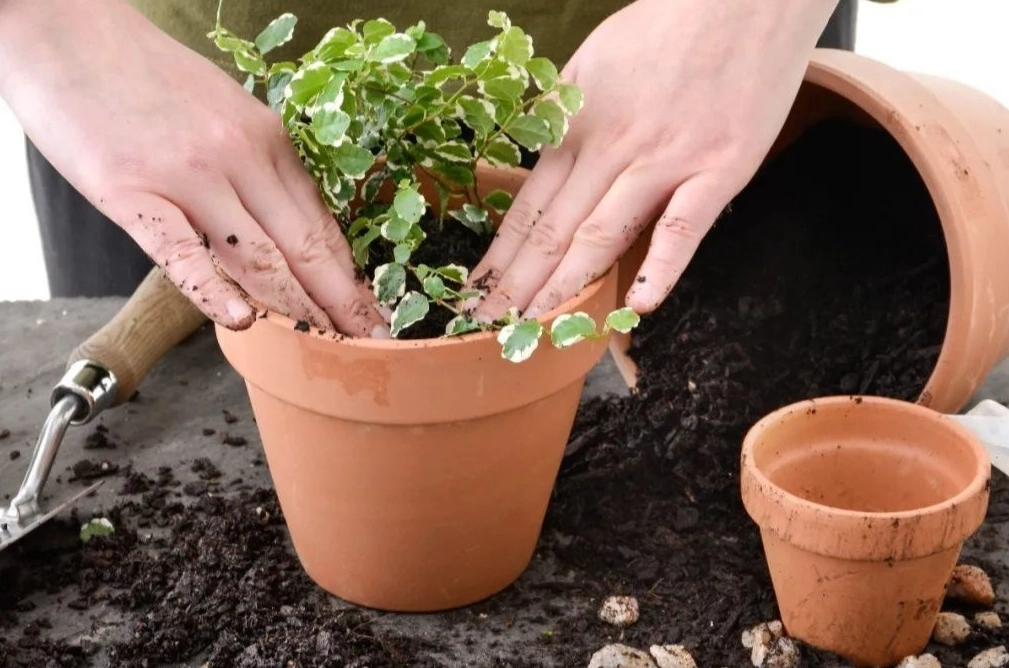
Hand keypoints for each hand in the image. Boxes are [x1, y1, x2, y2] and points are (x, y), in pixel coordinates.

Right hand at [0, 0, 387, 335]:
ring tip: (327, 350)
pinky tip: (240, 321)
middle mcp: (240, 157)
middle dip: (341, 305)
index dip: (349, 277)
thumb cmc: (144, 75)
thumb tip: (284, 226)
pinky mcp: (132, 192)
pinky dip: (213, 290)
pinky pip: (181, 252)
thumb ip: (255, 167)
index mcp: (266, 139)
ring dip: (297, 310)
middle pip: (303, 247)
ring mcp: (188, 175)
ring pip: (258, 256)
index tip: (370, 313)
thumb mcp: (223, 111)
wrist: (66, 27)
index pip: (320, 224)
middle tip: (370, 346)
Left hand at [468, 0, 838, 320]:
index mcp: (578, 124)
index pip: (528, 206)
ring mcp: (665, 160)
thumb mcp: (595, 65)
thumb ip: (569, 122)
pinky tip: (640, 305)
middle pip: (553, 231)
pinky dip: (661, 268)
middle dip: (515, 287)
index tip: (476, 293)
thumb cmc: (670, 25)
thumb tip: (543, 167)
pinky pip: (683, 227)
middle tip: (486, 330)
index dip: (500, 257)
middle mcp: (611, 148)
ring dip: (563, 289)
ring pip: (602, 235)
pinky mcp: (719, 169)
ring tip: (533, 332)